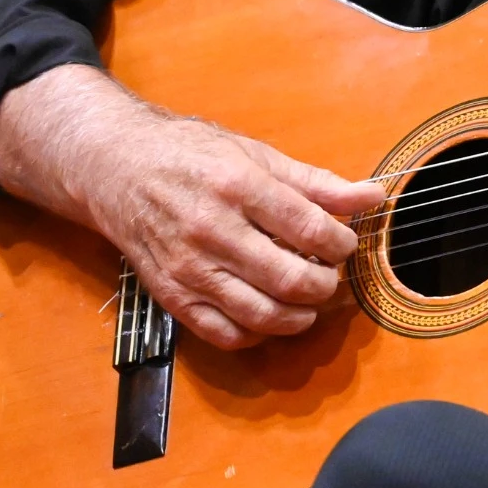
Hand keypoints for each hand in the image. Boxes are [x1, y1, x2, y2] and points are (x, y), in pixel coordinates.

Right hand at [0, 63, 381, 349]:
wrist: (116, 167)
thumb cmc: (190, 155)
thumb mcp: (255, 154)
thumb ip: (315, 182)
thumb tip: (371, 195)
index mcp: (237, 186)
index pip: (309, 229)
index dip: (341, 244)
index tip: (345, 243)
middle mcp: (212, 230)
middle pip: (290, 279)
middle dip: (326, 284)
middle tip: (331, 275)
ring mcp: (190, 268)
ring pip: (262, 314)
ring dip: (300, 315)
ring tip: (309, 300)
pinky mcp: (172, 295)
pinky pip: (225, 334)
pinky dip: (258, 334)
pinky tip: (271, 315)